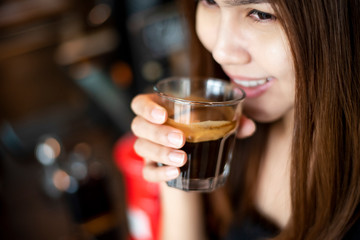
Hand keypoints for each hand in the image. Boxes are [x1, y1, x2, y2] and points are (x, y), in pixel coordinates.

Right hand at [130, 93, 255, 182]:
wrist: (197, 152)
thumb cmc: (202, 127)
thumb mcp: (216, 120)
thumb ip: (232, 120)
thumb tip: (249, 126)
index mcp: (160, 107)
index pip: (139, 103)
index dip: (146, 108)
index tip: (163, 115)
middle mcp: (149, 126)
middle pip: (138, 126)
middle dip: (158, 133)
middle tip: (181, 139)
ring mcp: (148, 147)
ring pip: (141, 148)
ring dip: (160, 153)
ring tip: (183, 159)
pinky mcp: (152, 166)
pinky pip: (147, 172)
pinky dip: (159, 173)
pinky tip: (176, 173)